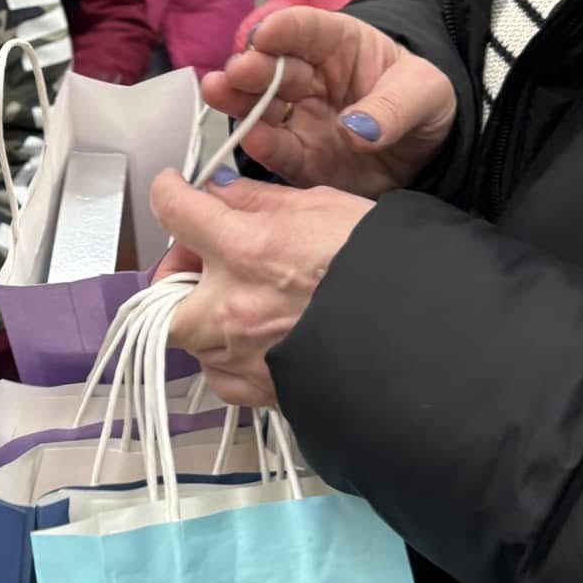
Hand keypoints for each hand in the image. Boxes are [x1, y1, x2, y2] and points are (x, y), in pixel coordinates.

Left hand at [152, 171, 373, 404]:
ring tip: (242, 303)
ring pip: (188, 337)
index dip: (169, 193)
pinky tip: (257, 342)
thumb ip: (259, 201)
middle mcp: (232, 307)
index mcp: (246, 250)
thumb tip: (221, 191)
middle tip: (202, 264)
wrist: (421, 337)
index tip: (174, 192)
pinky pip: (219, 377)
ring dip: (203, 316)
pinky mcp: (259, 392)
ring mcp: (241, 356)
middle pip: (161, 291)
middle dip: (175, 275)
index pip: (174, 210)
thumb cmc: (383, 267)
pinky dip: (226, 358)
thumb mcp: (324, 207)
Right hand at [206, 8, 457, 197]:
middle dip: (253, 66)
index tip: (266, 35)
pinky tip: (248, 136)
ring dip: (238, 99)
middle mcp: (310, 78)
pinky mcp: (301, 157)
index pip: (307, 28)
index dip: (285, 28)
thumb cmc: (423, 102)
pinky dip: (261, 145)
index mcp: (339, 45)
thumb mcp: (426, 93)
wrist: (429, 153)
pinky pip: (277, 150)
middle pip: (274, 67)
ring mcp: (301, 117)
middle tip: (238, 71)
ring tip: (218, 92)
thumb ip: (395, 107)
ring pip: (262, 106)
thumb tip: (356, 130)